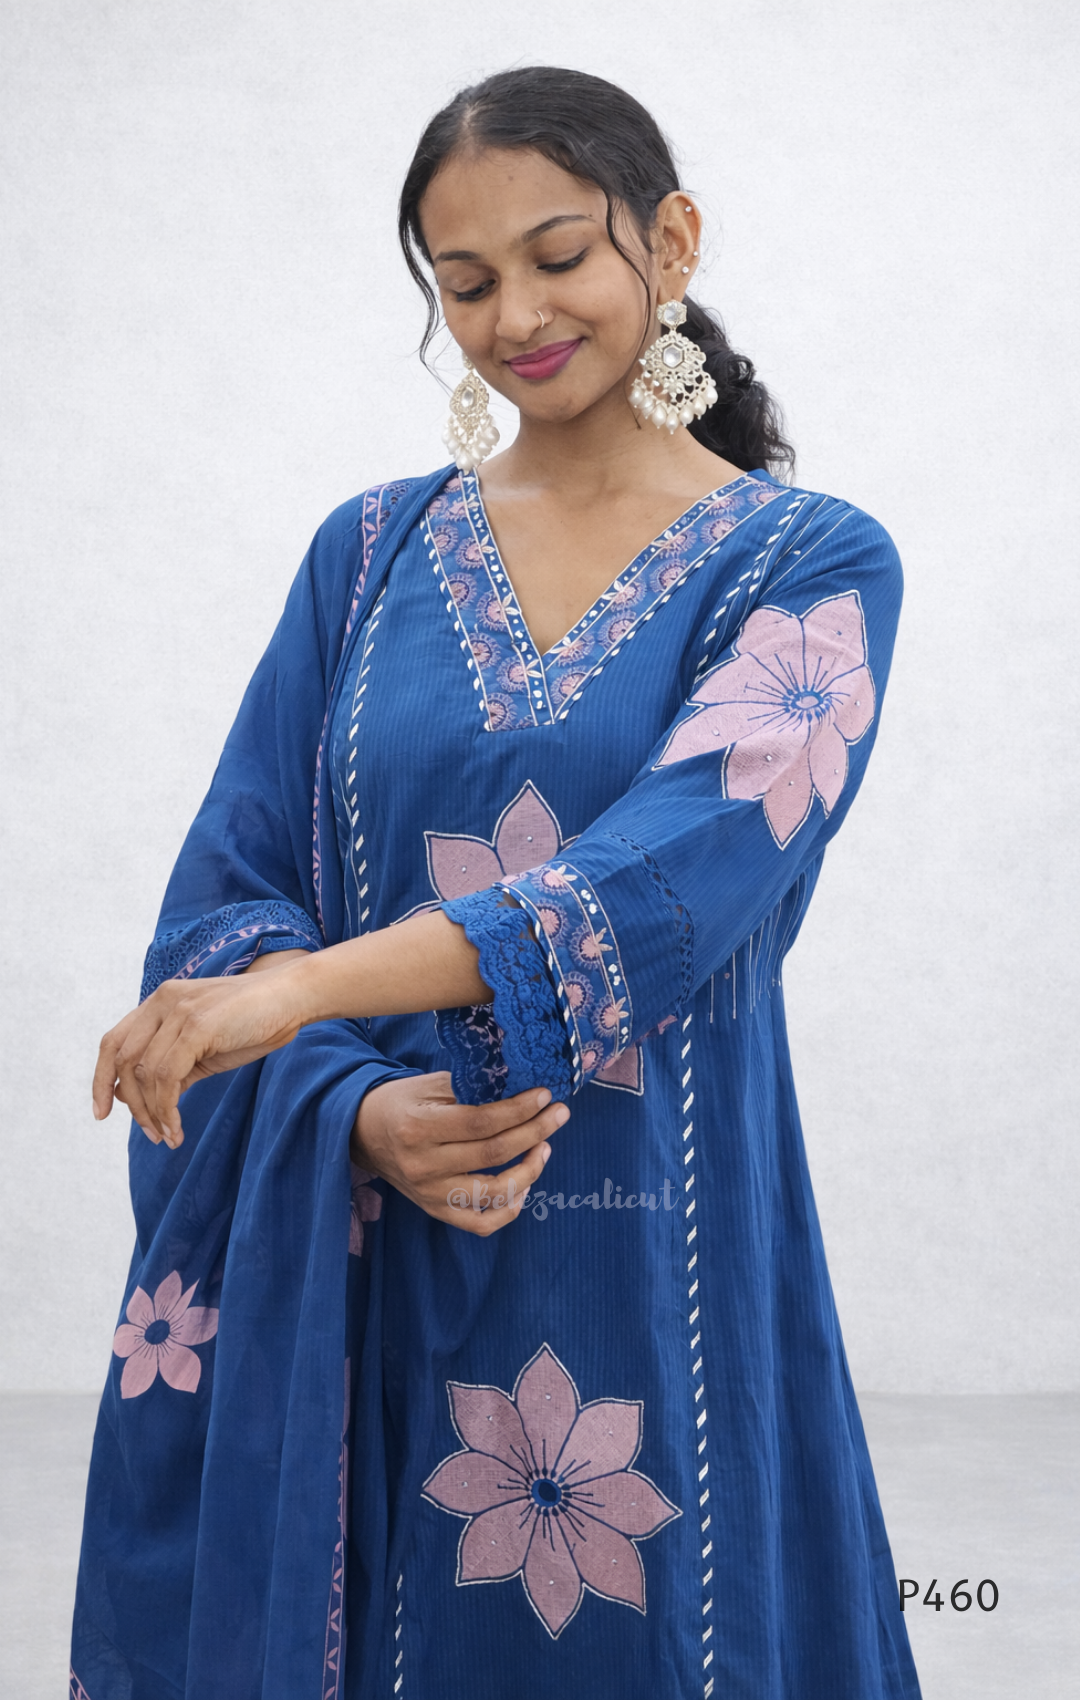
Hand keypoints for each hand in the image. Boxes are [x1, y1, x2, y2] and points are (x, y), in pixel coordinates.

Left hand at [93, 967, 312, 1146]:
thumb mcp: (204, 1048)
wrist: (293, 997)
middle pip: (121, 1060)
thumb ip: (170, 1067)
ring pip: (145, 1073)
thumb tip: (134, 1097)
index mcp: (160, 1002)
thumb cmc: (254, 1022)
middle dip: (131, 1104)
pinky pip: (167, 1077)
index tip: (103, 1112)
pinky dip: (167, 1108)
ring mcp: (178, 1010)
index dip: (100, 1079)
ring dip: (153, 1113)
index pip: (113, 1042)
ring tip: (169, 1136)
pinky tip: (177, 1128)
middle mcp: (162, 1001)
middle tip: (151, 1134)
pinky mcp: (197, 1025)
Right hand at [353, 1072, 567, 1236]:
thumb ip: (471, 1087)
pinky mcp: (435, 1211)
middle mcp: (423, 1165)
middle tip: (559, 1114)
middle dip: (535, 1132)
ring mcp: (429, 1194)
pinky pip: (480, 1224)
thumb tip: (521, 1086)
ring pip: (493, 1194)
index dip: (519, 1110)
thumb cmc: (401, 1102)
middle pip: (493, 1154)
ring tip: (544, 1147)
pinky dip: (509, 1209)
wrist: (362, 1133)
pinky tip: (524, 1187)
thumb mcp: (429, 1085)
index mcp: (418, 1128)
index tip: (545, 1096)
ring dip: (529, 1171)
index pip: (481, 1123)